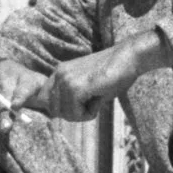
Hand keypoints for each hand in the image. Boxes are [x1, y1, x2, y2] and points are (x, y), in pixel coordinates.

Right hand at [0, 59, 45, 161]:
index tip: (16, 105)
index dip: (19, 97)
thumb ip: (49, 97)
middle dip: (3, 115)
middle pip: (3, 101)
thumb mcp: (40, 83)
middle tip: (5, 128)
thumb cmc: (28, 81)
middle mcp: (4, 86)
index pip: (21, 88)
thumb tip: (63, 112)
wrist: (2, 68)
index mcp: (21, 79)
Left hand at [27, 28, 167, 118]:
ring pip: (65, 114)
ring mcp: (65, 79)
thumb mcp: (86, 86)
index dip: (61, 109)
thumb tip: (61, 115)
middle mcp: (58, 74)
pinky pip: (75, 113)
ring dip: (83, 114)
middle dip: (73, 114)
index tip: (78, 106)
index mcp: (59, 72)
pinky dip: (90, 113)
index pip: (43, 100)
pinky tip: (99, 97)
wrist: (128, 58)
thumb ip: (71, 97)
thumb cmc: (112, 74)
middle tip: (91, 103)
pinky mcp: (76, 86)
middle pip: (54, 111)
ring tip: (97, 96)